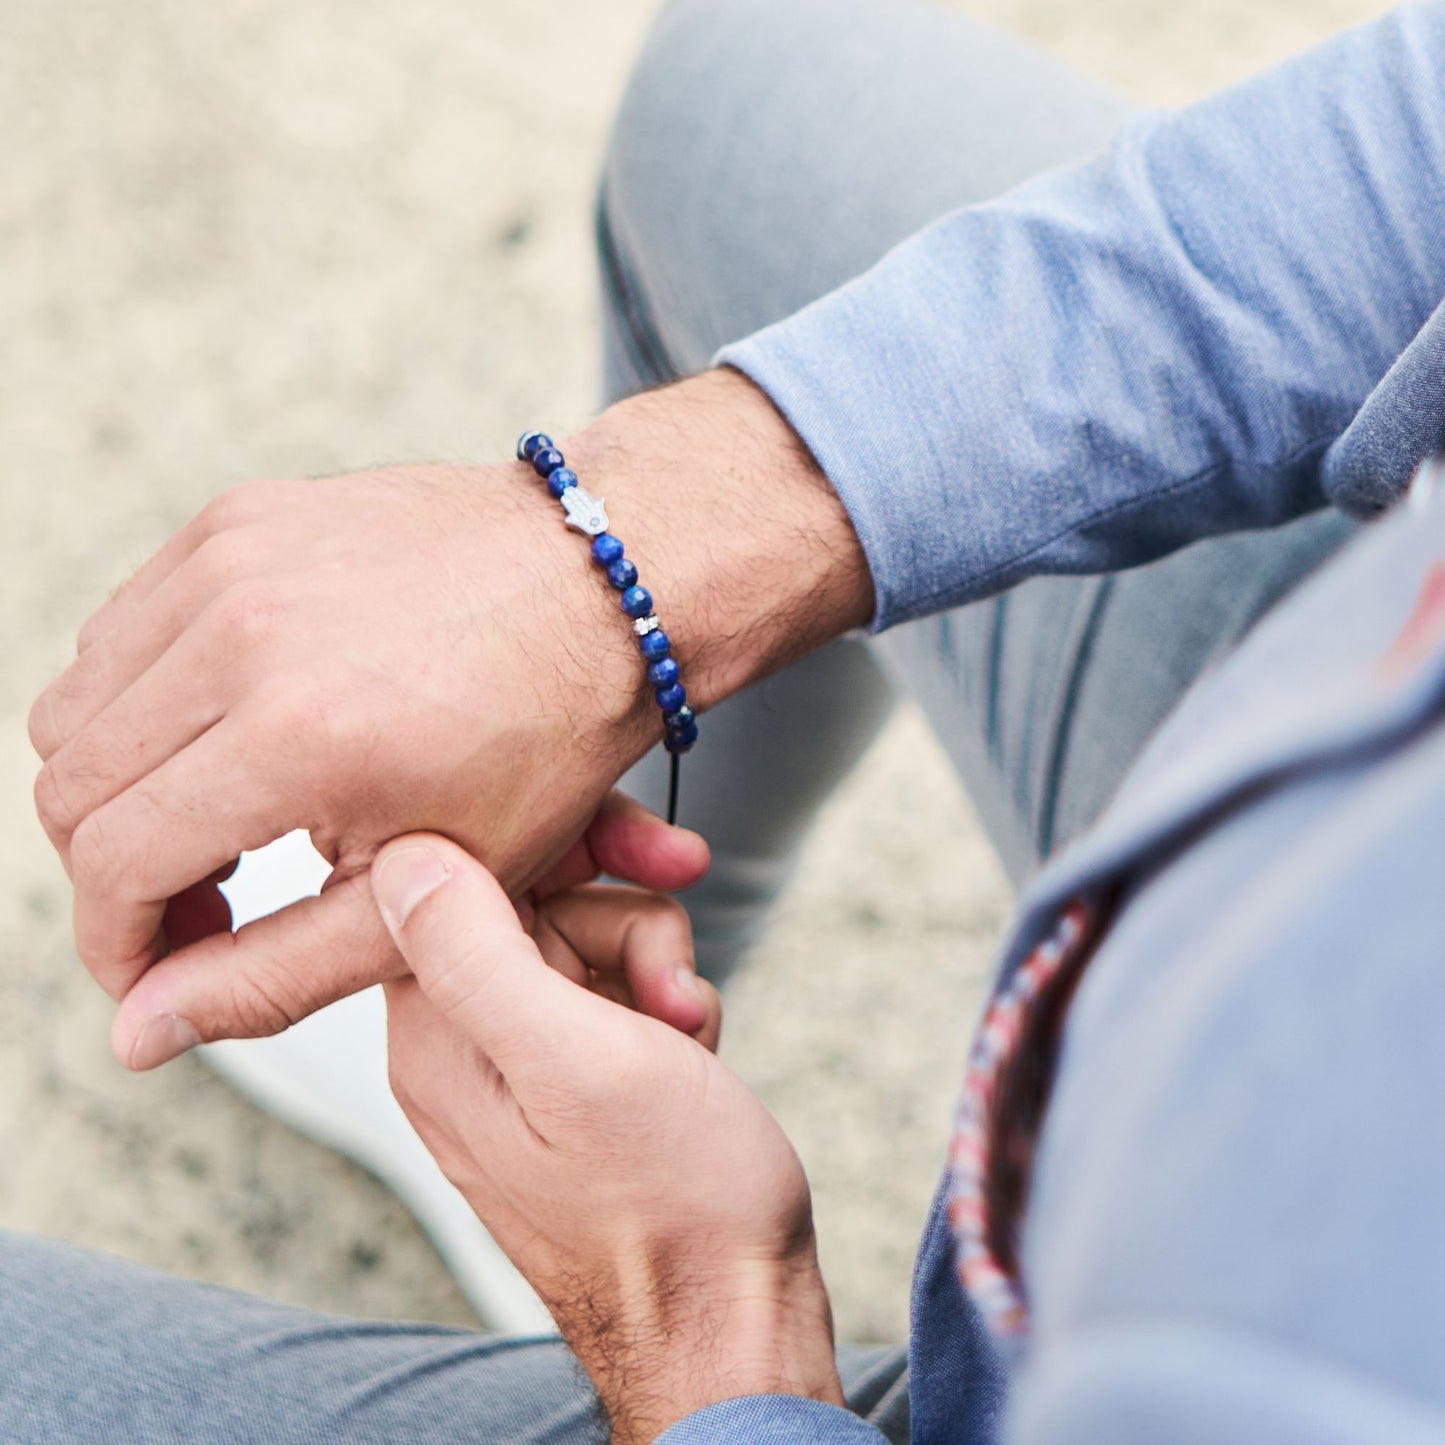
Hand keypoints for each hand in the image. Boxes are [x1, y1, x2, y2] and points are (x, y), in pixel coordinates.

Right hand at [29, 368, 871, 1064]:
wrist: (604, 585)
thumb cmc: (546, 734)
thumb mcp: (434, 886)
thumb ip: (275, 972)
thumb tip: (142, 1029)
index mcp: (297, 735)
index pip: (111, 864)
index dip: (119, 941)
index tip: (163, 962)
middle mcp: (243, 632)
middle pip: (70, 786)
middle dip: (116, 873)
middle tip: (205, 900)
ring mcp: (233, 558)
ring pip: (77, 706)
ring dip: (123, 785)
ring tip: (221, 819)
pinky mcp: (237, 517)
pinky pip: (123, 629)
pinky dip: (145, 698)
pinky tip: (231, 731)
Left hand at [376, 833, 843, 1443]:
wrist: (734, 1312)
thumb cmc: (671, 1204)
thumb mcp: (577, 1063)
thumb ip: (478, 952)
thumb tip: (400, 851)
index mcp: (438, 1037)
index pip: (460, 879)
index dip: (553, 851)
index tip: (636, 853)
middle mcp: (466, 1045)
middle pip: (534, 903)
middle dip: (624, 921)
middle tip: (675, 983)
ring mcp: (524, 1063)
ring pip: (587, 940)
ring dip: (656, 965)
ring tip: (687, 1032)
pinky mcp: (576, 1079)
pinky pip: (615, 991)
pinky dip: (664, 1004)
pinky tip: (690, 1053)